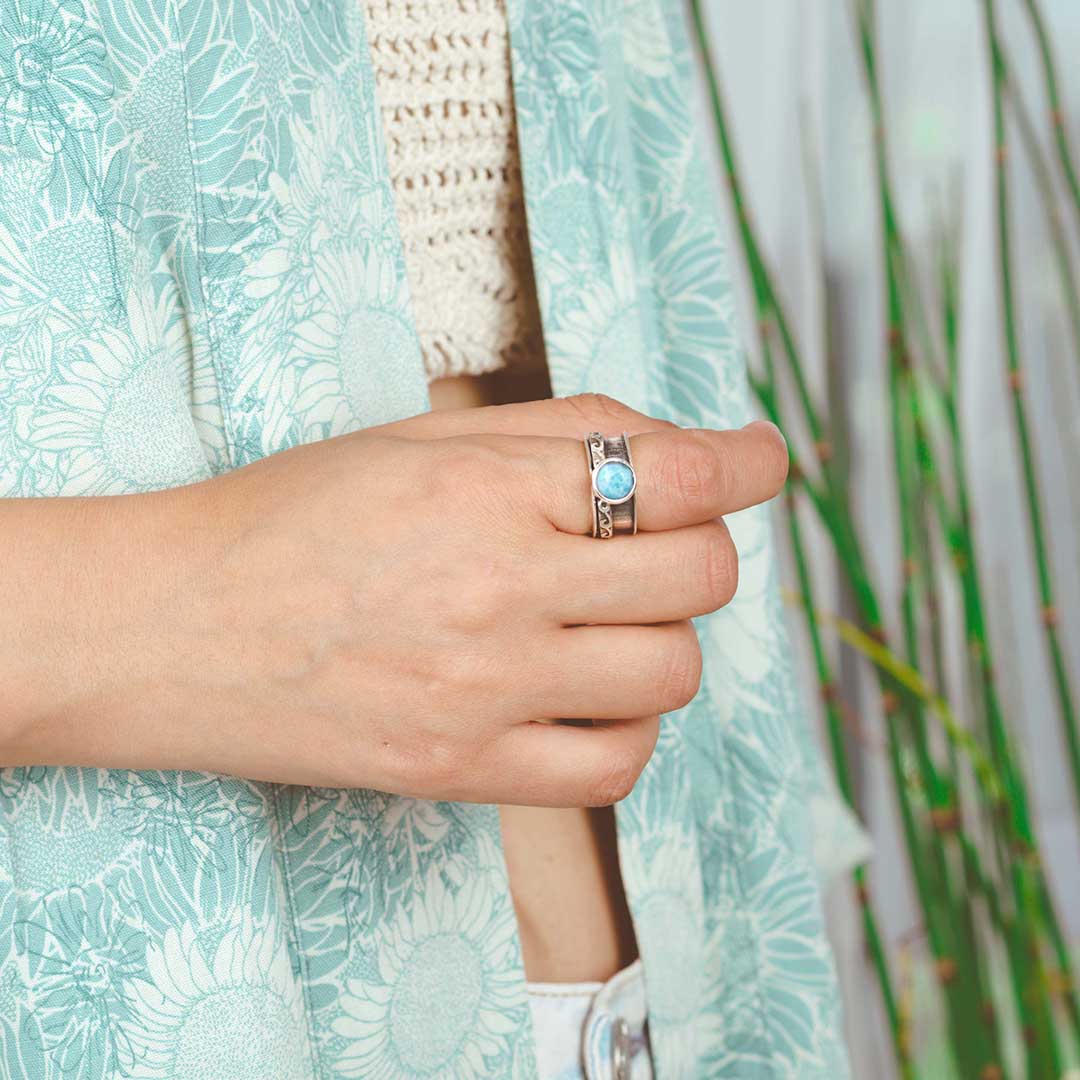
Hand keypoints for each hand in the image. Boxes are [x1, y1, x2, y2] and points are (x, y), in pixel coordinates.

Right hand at [7, 394, 786, 806]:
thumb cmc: (292, 517)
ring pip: (673, 671)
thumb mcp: (419, 440)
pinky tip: (585, 696)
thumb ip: (557, 431)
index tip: (761, 460)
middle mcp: (499, 590)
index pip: (677, 471)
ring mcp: (486, 692)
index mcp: (487, 488)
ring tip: (606, 622)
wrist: (174, 626)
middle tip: (660, 543)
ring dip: (663, 637)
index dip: (745, 462)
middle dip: (702, 548)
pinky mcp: (464, 771)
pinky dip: (628, 727)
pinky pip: (616, 766)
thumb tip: (681, 445)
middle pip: (699, 575)